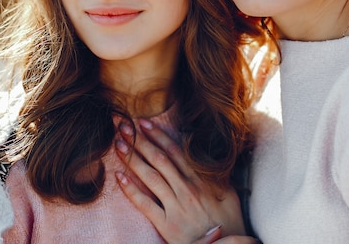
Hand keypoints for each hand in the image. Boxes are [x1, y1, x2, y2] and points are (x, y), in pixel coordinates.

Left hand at [114, 119, 247, 243]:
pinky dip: (131, 189)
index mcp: (201, 179)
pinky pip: (145, 204)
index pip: (174, 151)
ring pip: (150, 177)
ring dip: (132, 159)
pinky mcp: (167, 224)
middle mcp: (187, 189)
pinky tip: (119, 177)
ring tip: (118, 145)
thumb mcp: (229, 193)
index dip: (158, 135)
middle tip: (123, 127)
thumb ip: (216, 174)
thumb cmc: (229, 222)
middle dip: (140, 141)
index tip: (144, 123)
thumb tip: (207, 155)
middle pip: (159, 159)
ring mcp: (176, 206)